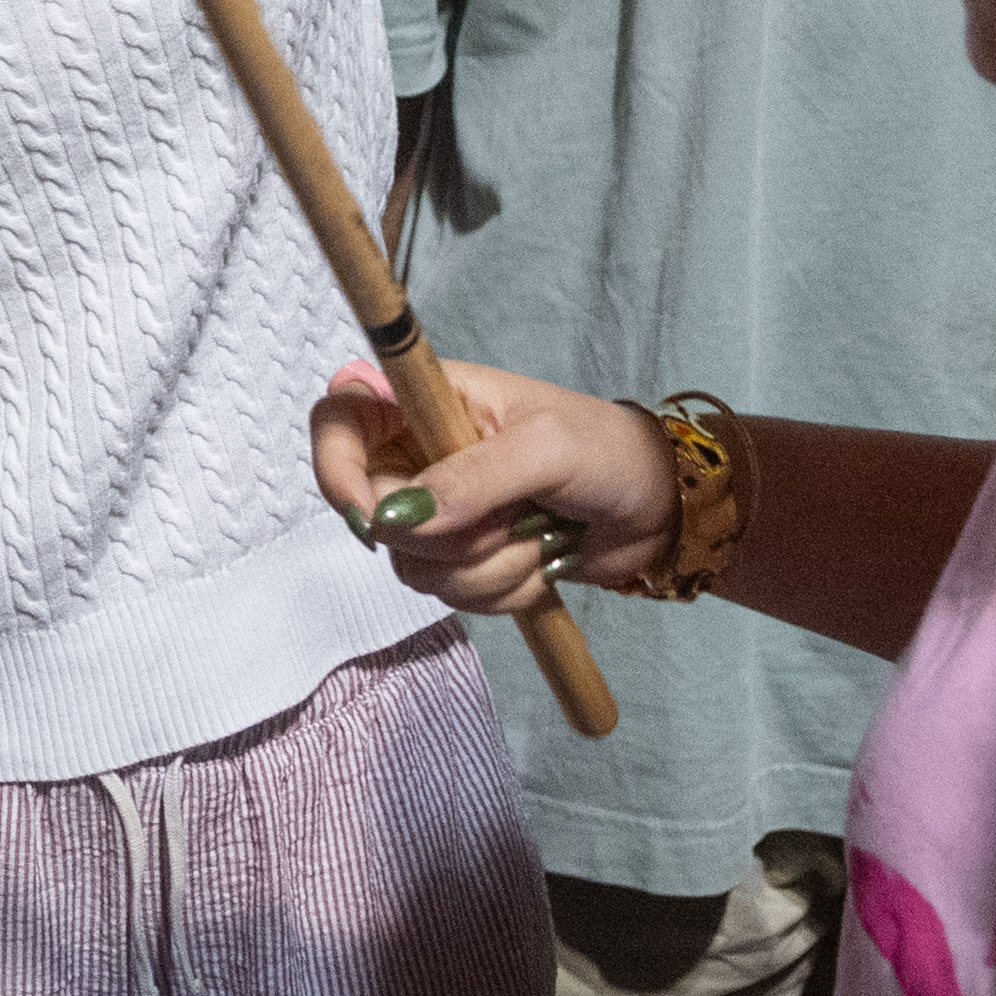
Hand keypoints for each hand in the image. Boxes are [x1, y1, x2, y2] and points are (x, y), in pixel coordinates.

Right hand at [306, 360, 665, 611]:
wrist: (659, 511)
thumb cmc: (608, 451)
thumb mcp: (546, 449)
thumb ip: (471, 479)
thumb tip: (396, 517)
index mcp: (427, 401)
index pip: (338, 419)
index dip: (336, 470)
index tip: (374, 516)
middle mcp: (421, 454)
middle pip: (376, 512)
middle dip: (447, 535)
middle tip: (510, 516)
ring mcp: (442, 511)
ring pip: (416, 565)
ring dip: (487, 565)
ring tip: (538, 532)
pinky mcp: (465, 558)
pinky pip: (451, 594)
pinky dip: (502, 589)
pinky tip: (541, 559)